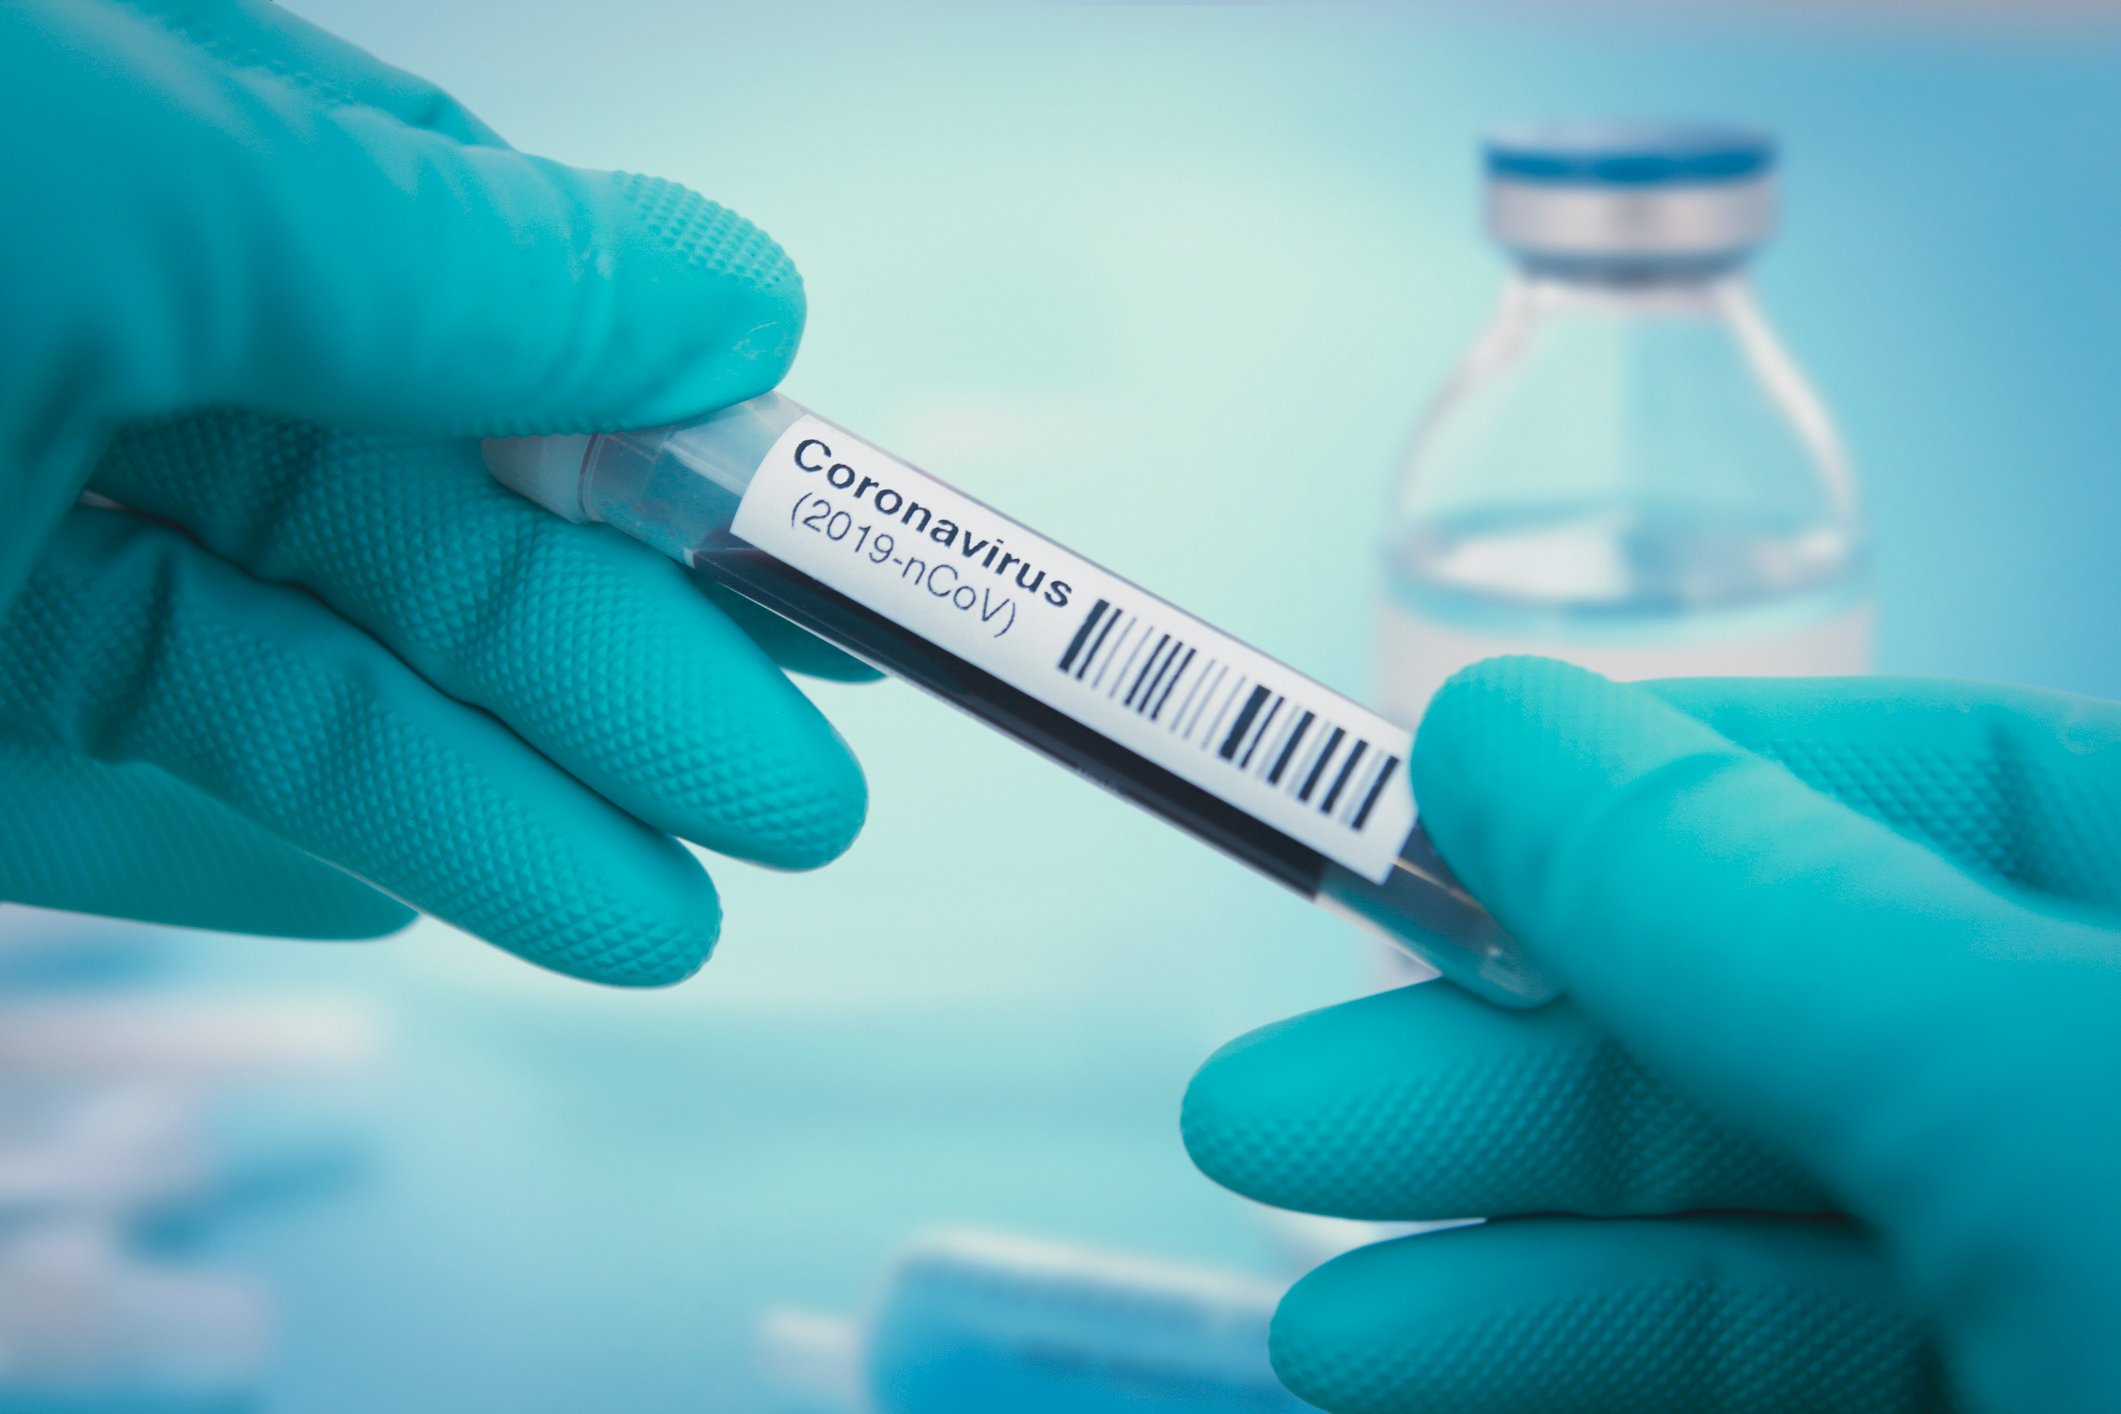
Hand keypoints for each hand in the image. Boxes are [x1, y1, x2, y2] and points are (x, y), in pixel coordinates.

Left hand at [0, 0, 866, 981]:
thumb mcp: (126, 186)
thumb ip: (438, 254)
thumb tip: (737, 297)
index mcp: (143, 148)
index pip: (458, 287)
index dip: (660, 430)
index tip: (820, 545)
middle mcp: (70, 336)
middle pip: (403, 523)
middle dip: (613, 670)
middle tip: (796, 799)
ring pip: (275, 681)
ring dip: (482, 806)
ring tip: (668, 923)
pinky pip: (86, 791)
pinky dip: (242, 854)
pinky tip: (401, 910)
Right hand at [1185, 658, 2120, 1411]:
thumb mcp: (2042, 1103)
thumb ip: (1776, 913)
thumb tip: (1500, 724)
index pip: (1971, 788)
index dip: (1685, 782)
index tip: (1435, 816)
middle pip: (1830, 1038)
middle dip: (1527, 1075)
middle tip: (1282, 1111)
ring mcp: (2102, 1316)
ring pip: (1796, 1246)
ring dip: (1532, 1267)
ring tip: (1325, 1310)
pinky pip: (1806, 1405)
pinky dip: (1610, 1382)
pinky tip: (1439, 1380)